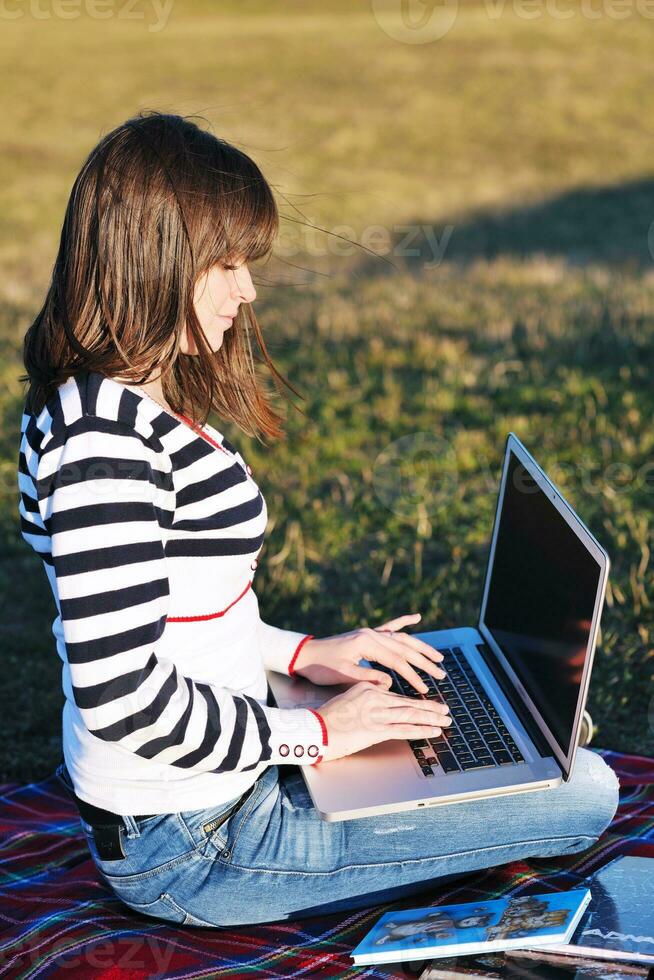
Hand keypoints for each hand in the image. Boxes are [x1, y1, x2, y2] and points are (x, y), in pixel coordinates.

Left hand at [293, 612, 445, 693]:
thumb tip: (391, 683)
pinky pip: (389, 626)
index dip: (413, 676)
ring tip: (438, 657)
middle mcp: (371, 634)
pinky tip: (415, 617)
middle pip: (404, 648)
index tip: (425, 689)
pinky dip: (403, 621)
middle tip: (441, 673)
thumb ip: (368, 678)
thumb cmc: (321, 667)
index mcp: (366, 643)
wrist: (303, 654)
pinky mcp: (367, 634)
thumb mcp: (343, 675)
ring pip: (401, 638)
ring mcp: (370, 632)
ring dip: (420, 647)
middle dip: (424, 662)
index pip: (397, 661)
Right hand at [317, 680, 451, 762]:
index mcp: (367, 688)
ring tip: (445, 720)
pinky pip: (405, 730)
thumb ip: (365, 696)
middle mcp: (374, 698)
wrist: (314, 729)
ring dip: (431, 718)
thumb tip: (379, 696)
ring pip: (410, 714)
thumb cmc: (326, 717)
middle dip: (429, 707)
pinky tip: (434, 731)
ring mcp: (377, 714)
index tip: (426, 703)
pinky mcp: (376, 730)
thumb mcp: (347, 697)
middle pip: (408, 703)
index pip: (396, 695)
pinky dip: (422, 730)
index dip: (413, 701)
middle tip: (445, 709)